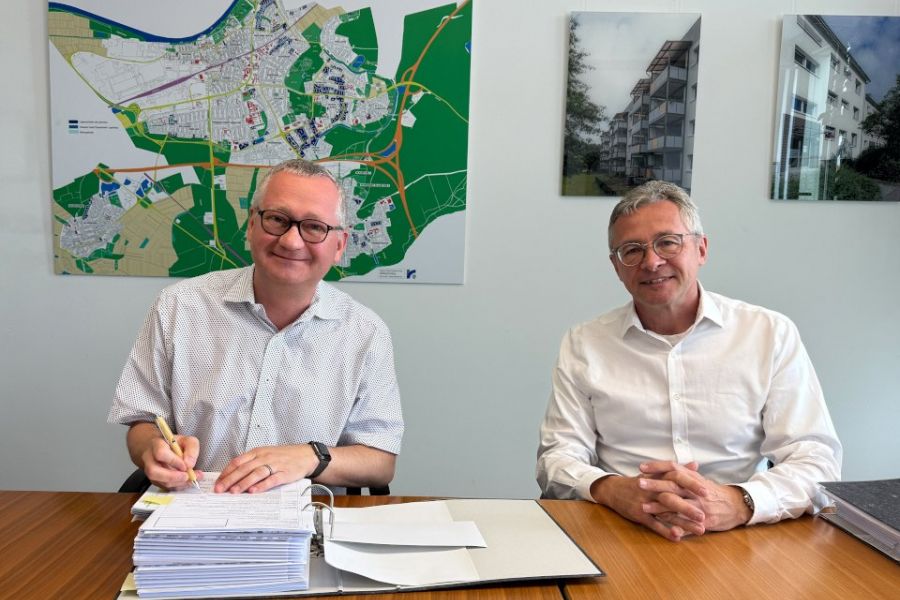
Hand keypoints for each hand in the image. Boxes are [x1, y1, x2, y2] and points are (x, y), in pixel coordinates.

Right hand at [141, 434, 202, 490]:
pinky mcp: (155, 480)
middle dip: (172, 477)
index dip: (173, 461)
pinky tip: (187, 482)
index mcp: (157, 445)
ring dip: (177, 483)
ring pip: (159, 481)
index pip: (161, 453)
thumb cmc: (176, 444)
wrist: (165, 449)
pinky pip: (164, 487)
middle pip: (153, 471)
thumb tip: (189, 464)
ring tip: (191, 479)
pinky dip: (177, 486)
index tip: (185, 465)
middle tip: (187, 476)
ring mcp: (150, 471)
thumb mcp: (188, 441)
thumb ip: (192, 449)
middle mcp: (149, 458)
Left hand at [215, 444, 317, 493]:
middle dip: (230, 479)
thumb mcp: (265, 454)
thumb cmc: (283, 456)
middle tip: (220, 489)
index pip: (238, 461)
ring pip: (256, 473)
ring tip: (234, 492)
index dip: (226, 472)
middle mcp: (264, 457)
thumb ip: (251, 463)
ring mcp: (275, 464)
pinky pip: (272, 479)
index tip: (217, 482)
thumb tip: (233, 475)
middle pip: (244, 468)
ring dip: (243, 483)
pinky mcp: (285, 473)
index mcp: (257, 452)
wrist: (305, 455)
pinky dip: (262, 486)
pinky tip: (254, 491)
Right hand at [591, 468, 706, 541]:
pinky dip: (665, 531)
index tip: (707, 492)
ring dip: (683, 522)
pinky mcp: (638, 514)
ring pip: (665, 513)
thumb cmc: (639, 482)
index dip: (691, 485)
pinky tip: (678, 538)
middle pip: (672, 498)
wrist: (614, 490)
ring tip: (699, 530)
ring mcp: (644, 502)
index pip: (677, 479)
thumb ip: (677, 470)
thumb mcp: (656, 474)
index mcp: (658, 478)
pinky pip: (653, 524)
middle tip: (704, 516)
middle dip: (688, 507)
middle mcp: (651, 489)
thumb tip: (696, 464)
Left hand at [638, 461, 750, 531]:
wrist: (736, 505)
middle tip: (638, 483)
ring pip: (677, 505)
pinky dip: (678, 527)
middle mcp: (695, 490)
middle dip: (655, 484)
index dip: (657, 466)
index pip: (673, 467)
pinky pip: (688, 524)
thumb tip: (663, 466)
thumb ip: (682, 473)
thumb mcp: (697, 480)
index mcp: (692, 478)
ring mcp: (700, 505)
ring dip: (660, 507)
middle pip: (673, 485)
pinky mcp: (704, 520)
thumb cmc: (712, 492)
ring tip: (644, 507)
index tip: (641, 466)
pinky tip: (668, 530)